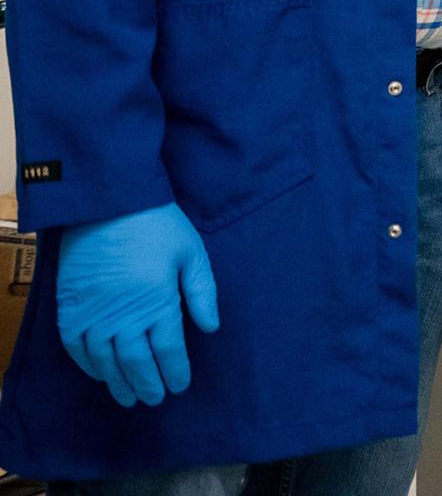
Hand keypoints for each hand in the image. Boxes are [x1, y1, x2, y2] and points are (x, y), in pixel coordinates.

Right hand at [56, 202, 219, 407]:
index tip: (180, 386)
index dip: (175, 371)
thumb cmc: (157, 225)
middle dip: (148, 384)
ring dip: (118, 382)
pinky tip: (100, 375)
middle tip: (154, 400)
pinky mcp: (70, 309)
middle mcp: (124, 316)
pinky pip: (76, 348)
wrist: (108, 204)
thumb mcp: (191, 253)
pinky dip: (88, 366)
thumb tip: (210, 329)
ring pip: (106, 361)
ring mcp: (93, 315)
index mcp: (158, 303)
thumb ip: (202, 293)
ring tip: (129, 397)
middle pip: (137, 362)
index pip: (169, 350)